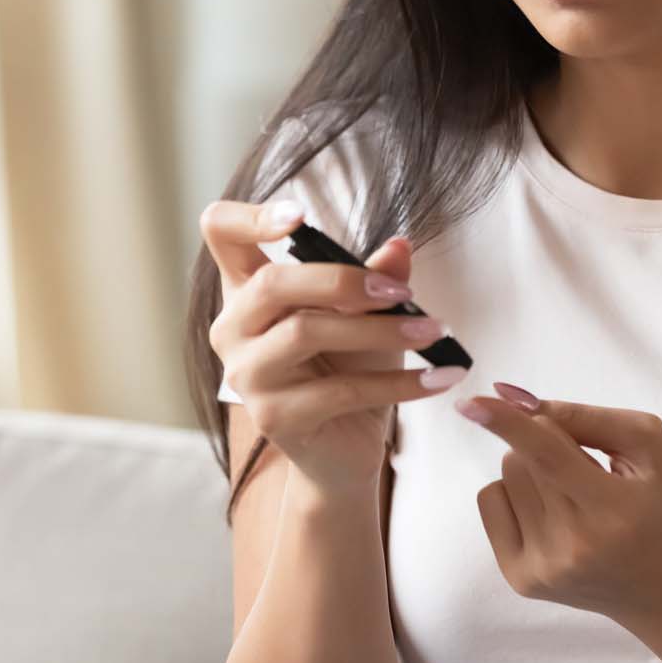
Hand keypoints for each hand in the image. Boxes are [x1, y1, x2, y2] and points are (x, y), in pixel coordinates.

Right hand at [203, 198, 461, 494]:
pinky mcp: (273, 418)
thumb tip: (400, 246)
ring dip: (382, 330)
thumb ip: (379, 278)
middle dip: (343, 280)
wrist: (344, 447)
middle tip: (401, 293)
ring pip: (306, 332)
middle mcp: (234, 328)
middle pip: (272, 283)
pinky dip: (400, 382)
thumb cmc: (348, 368)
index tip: (300, 215)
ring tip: (435, 331)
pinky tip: (440, 377)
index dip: (251, 217)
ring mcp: (248, 375)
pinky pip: (341, 390)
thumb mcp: (369, 314)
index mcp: (248, 289)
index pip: (221, 232)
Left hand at [457, 383, 661, 631]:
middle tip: (589, 472)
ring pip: (504, 476)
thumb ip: (587, 417)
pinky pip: (491, 503)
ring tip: (576, 497)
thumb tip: (517, 400)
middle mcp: (571, 547)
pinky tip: (553, 514)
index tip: (470, 401)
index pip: (547, 456)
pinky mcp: (522, 581)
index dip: (507, 423)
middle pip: (521, 457)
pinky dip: (516, 495)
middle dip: (547, 444)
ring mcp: (542, 570)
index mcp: (611, 511)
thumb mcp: (651, 447)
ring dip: (533, 470)